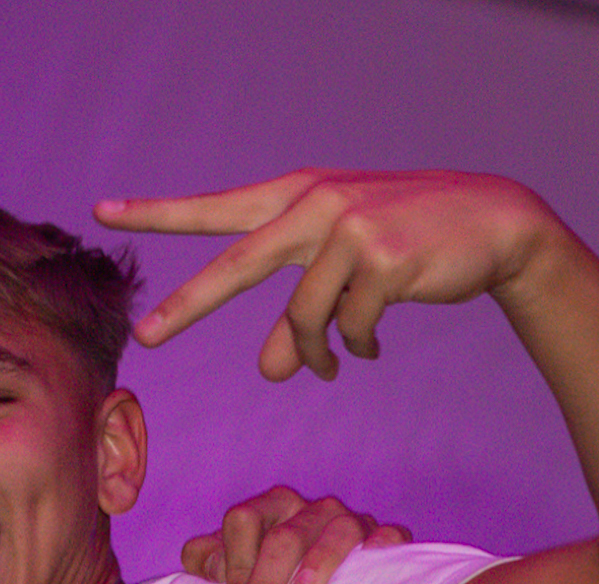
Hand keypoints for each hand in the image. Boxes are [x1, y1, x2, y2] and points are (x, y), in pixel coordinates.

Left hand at [94, 169, 552, 379]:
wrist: (495, 224)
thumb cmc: (406, 245)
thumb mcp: (341, 277)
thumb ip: (297, 321)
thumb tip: (269, 371)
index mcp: (296, 197)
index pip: (216, 208)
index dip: (158, 213)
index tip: (103, 211)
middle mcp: (316, 204)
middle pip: (236, 265)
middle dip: (189, 306)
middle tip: (147, 339)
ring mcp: (349, 228)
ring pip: (303, 318)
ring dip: (315, 353)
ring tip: (330, 364)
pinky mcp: (383, 258)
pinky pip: (349, 327)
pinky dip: (357, 345)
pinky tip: (374, 341)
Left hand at [181, 486, 410, 583]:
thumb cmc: (270, 574)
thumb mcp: (233, 566)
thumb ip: (209, 561)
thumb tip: (207, 565)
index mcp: (270, 508)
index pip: (243, 520)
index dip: (233, 563)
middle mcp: (310, 509)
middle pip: (285, 535)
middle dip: (263, 582)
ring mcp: (350, 521)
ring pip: (337, 531)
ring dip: (318, 562)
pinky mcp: (385, 538)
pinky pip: (388, 536)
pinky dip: (381, 546)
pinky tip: (372, 564)